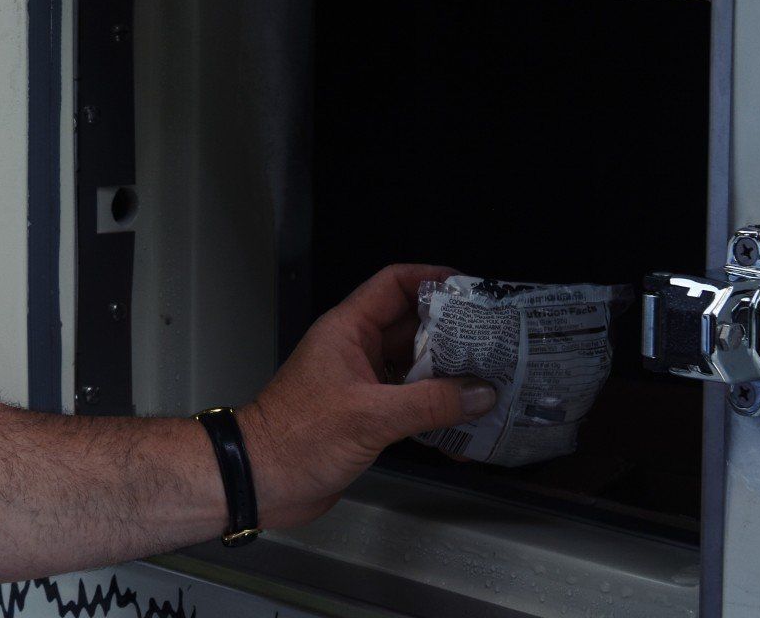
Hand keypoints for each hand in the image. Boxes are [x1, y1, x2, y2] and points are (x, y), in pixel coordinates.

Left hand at [235, 264, 495, 529]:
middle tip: (496, 343)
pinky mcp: (367, 415)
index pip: (393, 285)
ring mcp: (362, 383)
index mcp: (347, 330)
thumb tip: (480, 392)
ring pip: (416, 368)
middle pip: (413, 328)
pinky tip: (464, 430)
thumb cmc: (297, 437)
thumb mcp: (370, 415)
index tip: (471, 288)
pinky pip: (410, 403)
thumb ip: (430, 402)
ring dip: (450, 378)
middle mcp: (356, 350)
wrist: (263, 480)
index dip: (432, 279)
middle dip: (454, 335)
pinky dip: (436, 413)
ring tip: (492, 385)